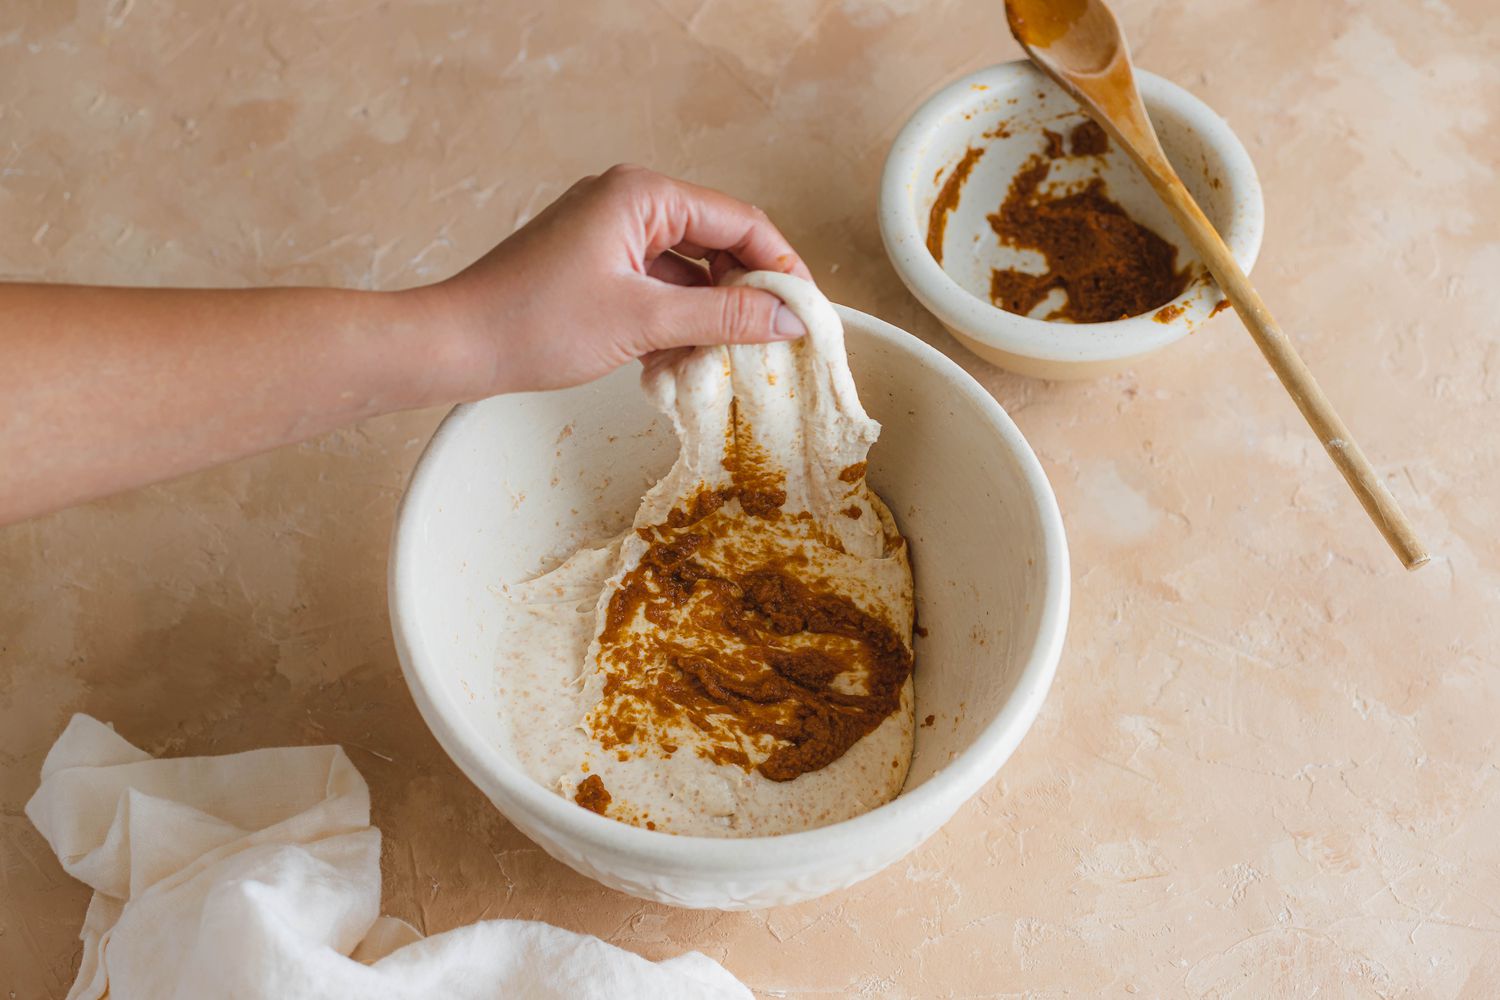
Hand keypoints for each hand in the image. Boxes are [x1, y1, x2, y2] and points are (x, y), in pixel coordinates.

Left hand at [420, 164, 812, 397]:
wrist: (456, 346)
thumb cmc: (534, 322)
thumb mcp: (643, 322)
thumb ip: (724, 316)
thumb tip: (789, 319)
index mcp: (642, 194)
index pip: (740, 221)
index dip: (782, 266)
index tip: (807, 311)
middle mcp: (629, 201)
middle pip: (717, 243)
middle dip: (744, 295)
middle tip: (773, 343)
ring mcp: (610, 233)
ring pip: (688, 272)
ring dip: (707, 317)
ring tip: (722, 361)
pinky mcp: (596, 266)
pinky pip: (657, 288)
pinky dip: (674, 323)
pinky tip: (677, 364)